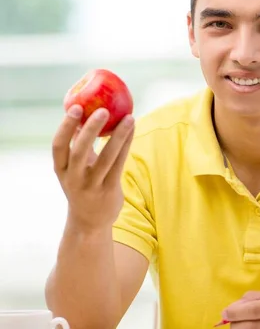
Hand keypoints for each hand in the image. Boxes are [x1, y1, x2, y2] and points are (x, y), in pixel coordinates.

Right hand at [52, 105, 133, 230]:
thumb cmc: (82, 184)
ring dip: (118, 136)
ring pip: (106, 158)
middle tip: (103, 110)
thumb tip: (84, 112)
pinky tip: (132, 131)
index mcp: (61, 169)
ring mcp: (92, 185)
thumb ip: (77, 144)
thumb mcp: (74, 167)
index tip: (75, 107)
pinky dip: (126, 146)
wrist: (89, 221)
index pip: (58, 145)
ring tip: (129, 118)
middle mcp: (74, 178)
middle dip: (91, 129)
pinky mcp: (109, 190)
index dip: (66, 126)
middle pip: (79, 151)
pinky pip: (120, 164)